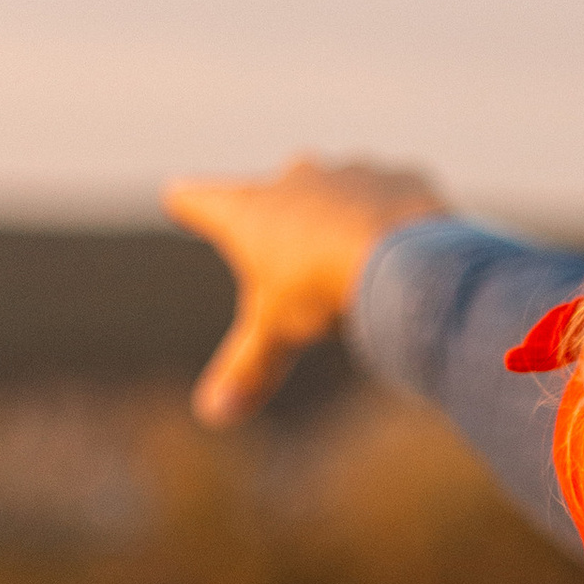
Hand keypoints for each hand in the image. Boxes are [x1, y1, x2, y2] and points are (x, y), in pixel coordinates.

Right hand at [164, 154, 448, 424]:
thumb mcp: (277, 334)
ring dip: (344, 216)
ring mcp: (349, 170)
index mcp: (249, 211)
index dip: (189, 203)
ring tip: (356, 256)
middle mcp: (294, 178)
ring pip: (339, 189)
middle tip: (291, 246)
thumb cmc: (322, 290)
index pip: (200, 199)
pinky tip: (403, 248)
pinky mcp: (400, 175)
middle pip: (275, 192)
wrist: (401, 256)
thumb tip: (211, 413)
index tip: (179, 198)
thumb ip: (246, 370)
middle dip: (281, 214)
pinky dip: (395, 218)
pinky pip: (395, 194)